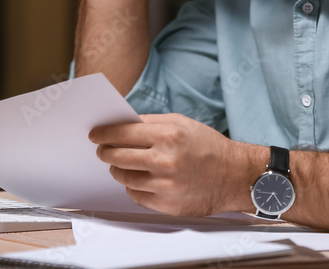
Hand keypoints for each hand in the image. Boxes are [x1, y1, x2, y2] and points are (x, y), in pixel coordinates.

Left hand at [89, 113, 255, 216]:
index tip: (95, 135)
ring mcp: (166, 185)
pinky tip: (140, 179)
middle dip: (106, 152)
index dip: (104, 133)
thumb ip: (151, 123)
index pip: (123, 133)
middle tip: (102, 150)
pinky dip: (133, 187)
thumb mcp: (182, 123)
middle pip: (119, 156)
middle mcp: (166, 160)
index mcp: (169, 135)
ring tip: (122, 164)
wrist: (234, 175)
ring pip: (124, 178)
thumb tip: (121, 126)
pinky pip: (137, 196)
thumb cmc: (208, 146)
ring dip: (119, 170)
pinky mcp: (168, 204)